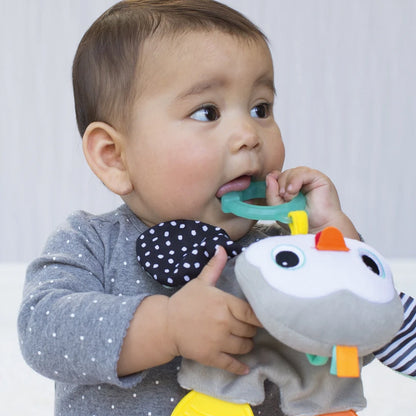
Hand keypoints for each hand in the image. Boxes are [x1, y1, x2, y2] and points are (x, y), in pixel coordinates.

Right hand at [166, 246, 261, 374]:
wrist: (166, 324)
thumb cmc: (185, 301)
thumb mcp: (200, 282)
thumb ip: (214, 267)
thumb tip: (222, 248)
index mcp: (224, 304)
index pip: (252, 313)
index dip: (260, 317)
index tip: (263, 317)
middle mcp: (224, 323)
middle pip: (250, 330)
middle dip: (250, 329)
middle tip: (248, 327)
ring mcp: (218, 341)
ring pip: (244, 347)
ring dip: (247, 344)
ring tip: (244, 340)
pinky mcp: (211, 356)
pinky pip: (231, 364)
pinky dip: (240, 367)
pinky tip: (246, 367)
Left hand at [265, 167, 359, 238]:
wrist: (319, 228)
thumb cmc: (303, 221)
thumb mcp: (280, 209)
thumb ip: (271, 194)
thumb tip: (269, 177)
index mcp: (292, 187)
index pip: (278, 177)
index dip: (274, 182)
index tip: (275, 193)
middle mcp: (301, 182)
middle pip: (284, 173)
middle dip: (280, 184)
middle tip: (283, 198)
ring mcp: (310, 179)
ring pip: (292, 171)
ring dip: (287, 184)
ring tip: (289, 198)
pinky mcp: (318, 178)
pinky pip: (303, 173)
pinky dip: (295, 181)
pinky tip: (293, 191)